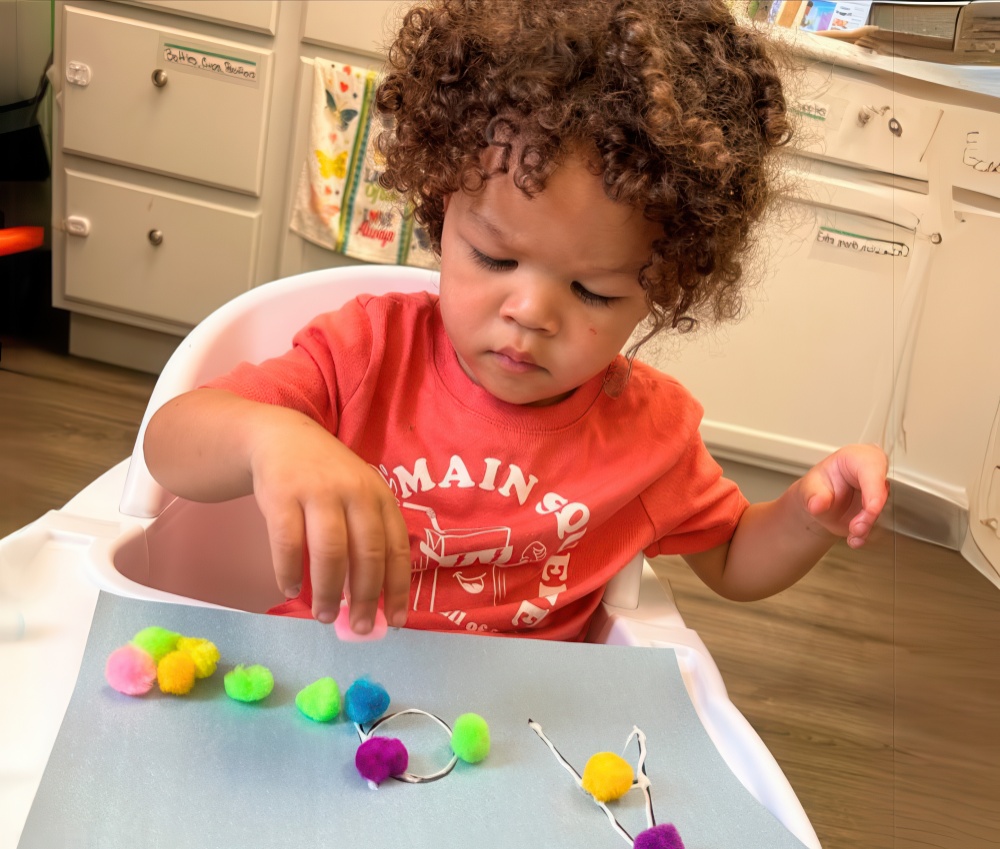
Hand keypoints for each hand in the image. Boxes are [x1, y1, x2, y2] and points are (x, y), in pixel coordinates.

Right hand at [249, 409, 410, 632]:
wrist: (282, 438)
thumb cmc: (327, 479)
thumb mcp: (358, 497)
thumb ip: (366, 539)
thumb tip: (370, 600)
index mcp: (380, 496)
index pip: (397, 548)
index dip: (398, 588)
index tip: (396, 621)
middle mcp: (355, 492)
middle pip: (368, 553)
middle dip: (366, 597)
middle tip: (361, 627)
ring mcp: (318, 491)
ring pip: (331, 552)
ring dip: (330, 591)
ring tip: (325, 616)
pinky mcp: (282, 494)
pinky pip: (288, 543)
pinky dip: (289, 572)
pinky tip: (290, 590)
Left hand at [799, 443, 888, 547]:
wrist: (816, 504)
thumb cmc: (817, 487)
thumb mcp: (808, 487)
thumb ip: (812, 495)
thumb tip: (817, 504)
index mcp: (856, 458)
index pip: (872, 468)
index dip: (875, 490)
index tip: (871, 509)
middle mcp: (870, 475)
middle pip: (880, 492)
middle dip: (869, 514)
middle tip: (856, 528)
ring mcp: (875, 494)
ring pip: (880, 511)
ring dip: (867, 527)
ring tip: (852, 535)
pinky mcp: (875, 512)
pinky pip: (876, 525)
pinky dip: (865, 536)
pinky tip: (854, 540)